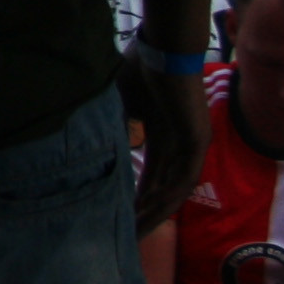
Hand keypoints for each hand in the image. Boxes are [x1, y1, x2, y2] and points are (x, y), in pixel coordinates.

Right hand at [128, 49, 210, 236]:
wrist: (164, 50)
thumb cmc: (139, 69)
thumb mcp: (119, 104)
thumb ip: (113, 126)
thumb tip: (86, 144)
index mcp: (162, 134)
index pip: (149, 173)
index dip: (135, 194)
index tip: (118, 213)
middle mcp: (180, 144)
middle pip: (163, 187)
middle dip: (146, 211)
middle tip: (127, 234)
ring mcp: (191, 144)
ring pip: (175, 187)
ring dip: (157, 209)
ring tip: (137, 229)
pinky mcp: (197, 141)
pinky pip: (184, 176)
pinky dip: (169, 195)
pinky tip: (152, 209)